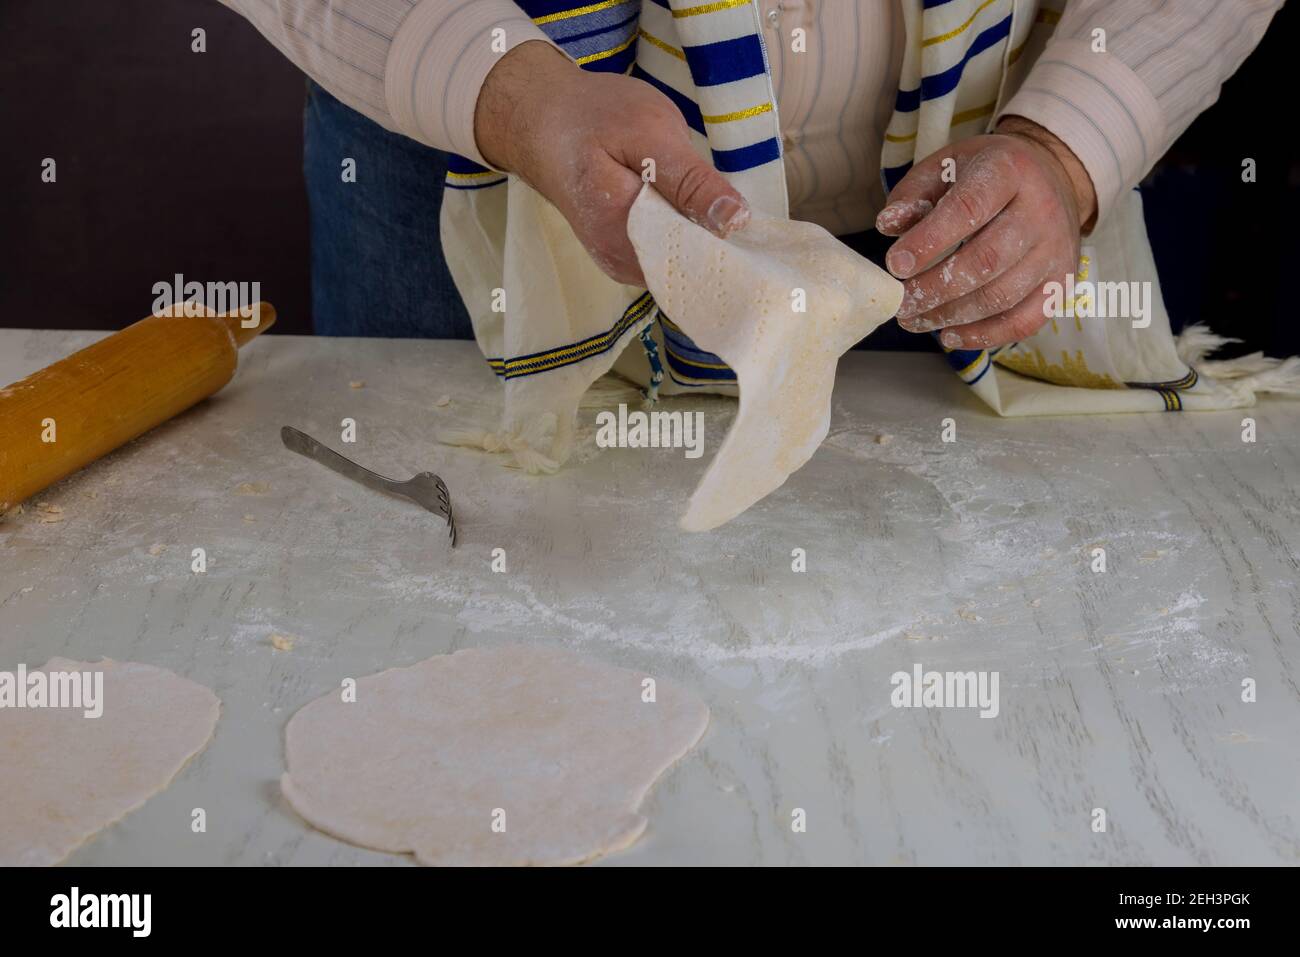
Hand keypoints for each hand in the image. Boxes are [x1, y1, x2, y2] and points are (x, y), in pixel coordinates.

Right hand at [474, 41, 749, 285]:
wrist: (540, 118)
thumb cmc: (593, 117)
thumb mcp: (650, 132)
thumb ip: (692, 182)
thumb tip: (737, 221)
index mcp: (626, 235)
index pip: (697, 264)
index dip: (732, 248)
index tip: (757, 231)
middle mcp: (621, 263)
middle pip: (690, 271)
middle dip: (720, 245)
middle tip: (738, 210)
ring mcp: (620, 263)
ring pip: (680, 264)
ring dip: (703, 239)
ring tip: (713, 205)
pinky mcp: (622, 255)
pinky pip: (667, 256)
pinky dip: (685, 236)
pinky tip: (691, 212)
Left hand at [876, 117, 1097, 349]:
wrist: (1052, 178)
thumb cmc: (987, 175)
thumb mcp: (946, 167)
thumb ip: (914, 194)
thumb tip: (888, 226)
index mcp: (1010, 170)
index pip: (968, 208)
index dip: (928, 241)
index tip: (894, 266)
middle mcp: (1042, 209)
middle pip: (986, 260)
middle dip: (935, 289)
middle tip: (901, 304)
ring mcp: (1056, 249)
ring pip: (1002, 296)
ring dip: (951, 316)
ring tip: (914, 320)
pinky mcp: (1062, 283)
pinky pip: (1024, 321)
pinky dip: (984, 336)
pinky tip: (949, 335)